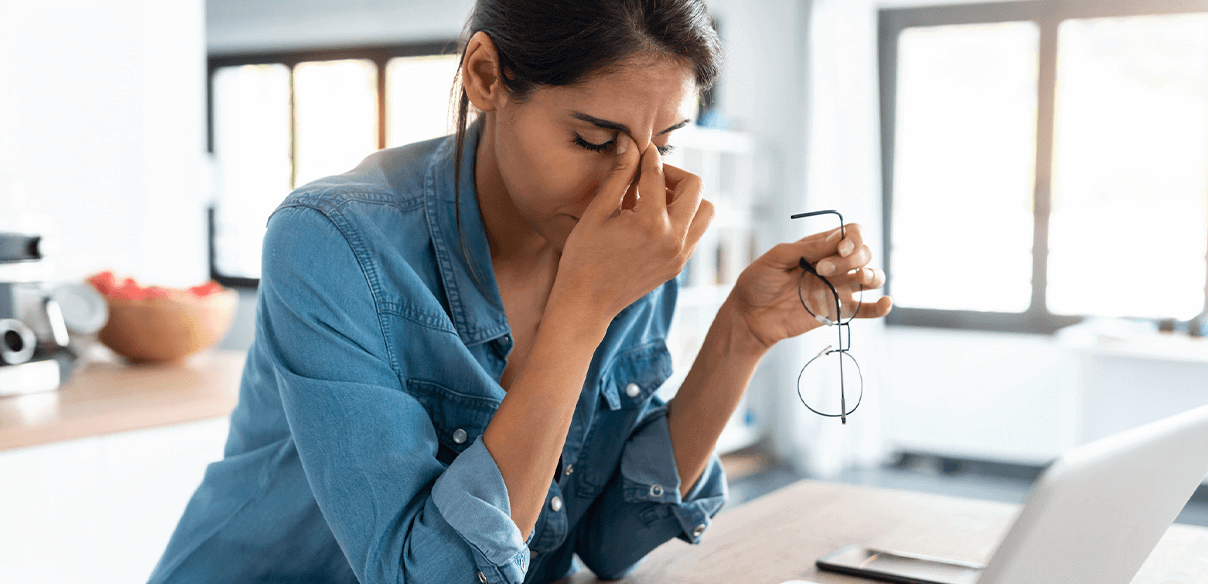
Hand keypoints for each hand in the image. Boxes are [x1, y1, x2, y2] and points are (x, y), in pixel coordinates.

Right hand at [554, 134, 714, 322]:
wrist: (586, 304)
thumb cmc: (583, 257)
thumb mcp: (598, 211)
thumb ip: (620, 175)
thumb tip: (629, 142)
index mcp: (651, 222)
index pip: (658, 174)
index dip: (647, 155)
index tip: (639, 147)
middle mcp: (674, 238)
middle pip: (695, 187)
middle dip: (674, 173)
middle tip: (650, 175)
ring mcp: (680, 254)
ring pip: (705, 210)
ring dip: (686, 197)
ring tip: (656, 198)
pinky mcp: (679, 265)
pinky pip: (696, 231)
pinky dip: (683, 217)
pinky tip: (654, 218)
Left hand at [728, 224, 891, 352]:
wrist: (749, 316)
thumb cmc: (758, 283)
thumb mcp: (776, 258)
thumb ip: (806, 248)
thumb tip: (836, 239)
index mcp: (819, 247)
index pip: (852, 234)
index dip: (853, 238)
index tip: (840, 248)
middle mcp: (834, 265)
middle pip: (864, 253)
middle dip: (850, 258)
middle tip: (822, 270)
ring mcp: (838, 288)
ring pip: (872, 277)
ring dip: (872, 274)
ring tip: (859, 278)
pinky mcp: (838, 311)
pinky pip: (866, 309)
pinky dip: (880, 306)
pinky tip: (885, 303)